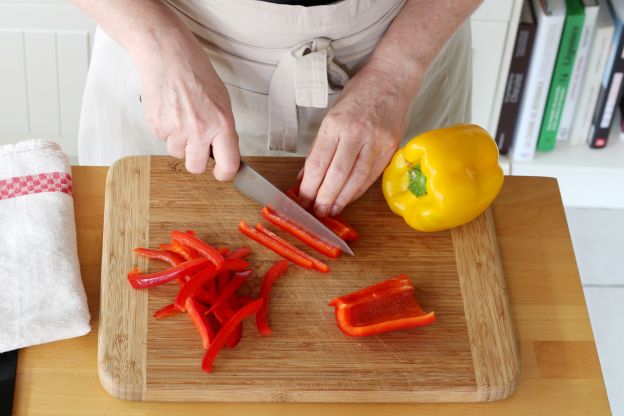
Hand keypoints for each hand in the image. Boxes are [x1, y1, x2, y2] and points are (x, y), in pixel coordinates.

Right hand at [135, 40, 239, 178]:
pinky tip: (170, 111)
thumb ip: (223, 128)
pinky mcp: (157, 126)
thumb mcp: (222, 100)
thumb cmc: (196, 72)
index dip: (225, 173)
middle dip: (197, 160)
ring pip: (177, 153)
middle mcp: (200, 130)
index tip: (222, 173)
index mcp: (221, 123)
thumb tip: (224, 150)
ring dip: (180, 142)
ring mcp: (176, 130)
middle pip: (196, 167)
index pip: (228, 164)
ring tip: (181, 118)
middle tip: (197, 146)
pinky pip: (163, 140)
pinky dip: (166, 130)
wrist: (167, 55)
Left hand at [298, 65, 418, 216]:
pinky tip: (348, 198)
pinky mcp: (391, 148)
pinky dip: (358, 190)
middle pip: (337, 176)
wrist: (393, 78)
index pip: (318, 163)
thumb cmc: (359, 93)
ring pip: (356, 180)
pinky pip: (371, 176)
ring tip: (331, 210)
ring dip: (342, 199)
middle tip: (316, 212)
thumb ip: (319, 147)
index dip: (309, 187)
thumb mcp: (332, 114)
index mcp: (336, 123)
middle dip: (324, 198)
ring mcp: (376, 142)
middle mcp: (356, 133)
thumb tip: (305, 177)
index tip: (302, 200)